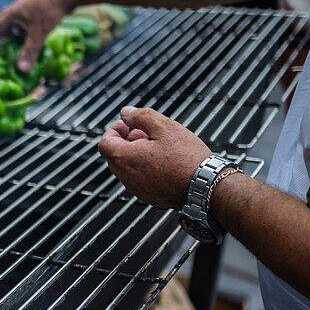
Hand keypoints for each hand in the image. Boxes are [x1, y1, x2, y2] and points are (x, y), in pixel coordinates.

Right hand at [0, 0, 74, 71]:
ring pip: (13, 19)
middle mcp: (16, 8)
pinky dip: (22, 26)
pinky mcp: (35, 5)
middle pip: (1, 22)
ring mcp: (26, 5)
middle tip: (2, 47)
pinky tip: (32, 32)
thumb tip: (21, 69)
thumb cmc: (51, 10)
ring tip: (17, 41)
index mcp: (12, 14)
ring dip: (11, 30)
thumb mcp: (39, 33)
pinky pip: (23, 17)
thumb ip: (30, 50)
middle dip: (0, 35)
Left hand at [96, 107, 210, 209]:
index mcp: (125, 159)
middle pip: (115, 155)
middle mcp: (126, 177)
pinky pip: (140, 179)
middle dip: (127, 141)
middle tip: (146, 133)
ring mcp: (137, 189)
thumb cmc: (186, 158)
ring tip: (159, 146)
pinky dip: (145, 168)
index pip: (104, 143)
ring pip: (127, 168)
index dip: (114, 129)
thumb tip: (126, 112)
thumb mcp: (164, 127)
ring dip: (136, 155)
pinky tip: (165, 162)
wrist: (205, 185)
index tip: (128, 124)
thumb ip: (141, 116)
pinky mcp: (149, 196)